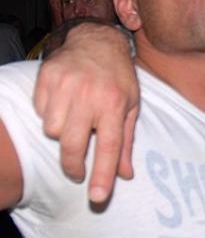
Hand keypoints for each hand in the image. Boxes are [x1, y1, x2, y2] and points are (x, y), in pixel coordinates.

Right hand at [33, 23, 139, 202]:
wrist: (97, 40)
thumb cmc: (118, 77)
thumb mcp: (131, 106)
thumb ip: (125, 141)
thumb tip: (125, 175)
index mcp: (115, 103)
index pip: (110, 147)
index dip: (103, 175)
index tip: (98, 198)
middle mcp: (90, 95)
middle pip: (73, 145)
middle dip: (73, 166)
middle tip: (78, 171)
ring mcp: (66, 85)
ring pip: (52, 131)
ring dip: (62, 133)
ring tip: (75, 119)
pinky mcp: (46, 77)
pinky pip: (40, 112)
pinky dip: (49, 113)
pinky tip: (64, 102)